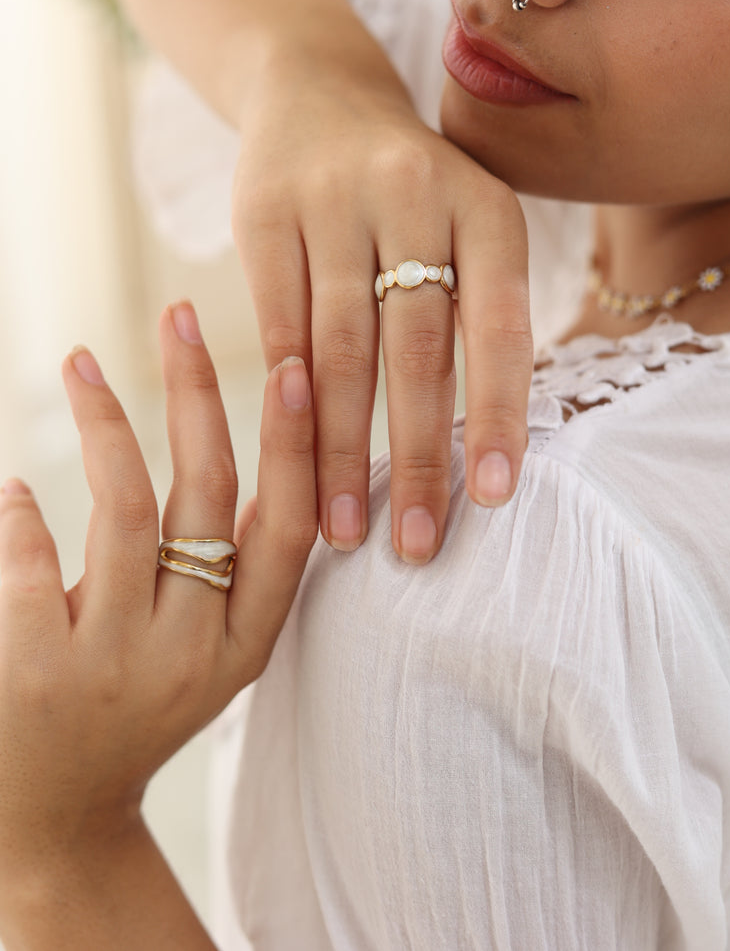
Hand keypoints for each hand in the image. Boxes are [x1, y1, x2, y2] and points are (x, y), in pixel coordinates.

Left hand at [0, 303, 316, 886]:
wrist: (56, 820)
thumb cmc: (134, 710)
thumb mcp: (207, 655)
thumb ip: (227, 570)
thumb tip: (226, 448)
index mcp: (246, 641)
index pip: (287, 525)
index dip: (296, 443)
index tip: (297, 363)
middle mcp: (193, 650)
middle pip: (208, 494)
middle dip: (199, 393)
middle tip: (179, 315)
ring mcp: (116, 664)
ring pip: (125, 508)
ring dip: (105, 422)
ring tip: (81, 361)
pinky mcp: (37, 670)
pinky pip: (35, 560)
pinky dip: (23, 512)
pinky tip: (15, 489)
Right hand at [234, 71, 531, 565]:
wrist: (318, 93)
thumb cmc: (413, 193)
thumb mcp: (468, 224)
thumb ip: (482, 314)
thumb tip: (484, 455)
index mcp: (486, 208)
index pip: (499, 326)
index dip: (498, 415)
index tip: (491, 498)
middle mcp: (415, 195)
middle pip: (417, 349)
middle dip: (415, 456)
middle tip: (416, 544)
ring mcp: (334, 200)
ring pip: (340, 349)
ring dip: (339, 450)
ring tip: (345, 529)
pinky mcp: (264, 212)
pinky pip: (278, 324)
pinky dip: (287, 400)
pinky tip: (289, 460)